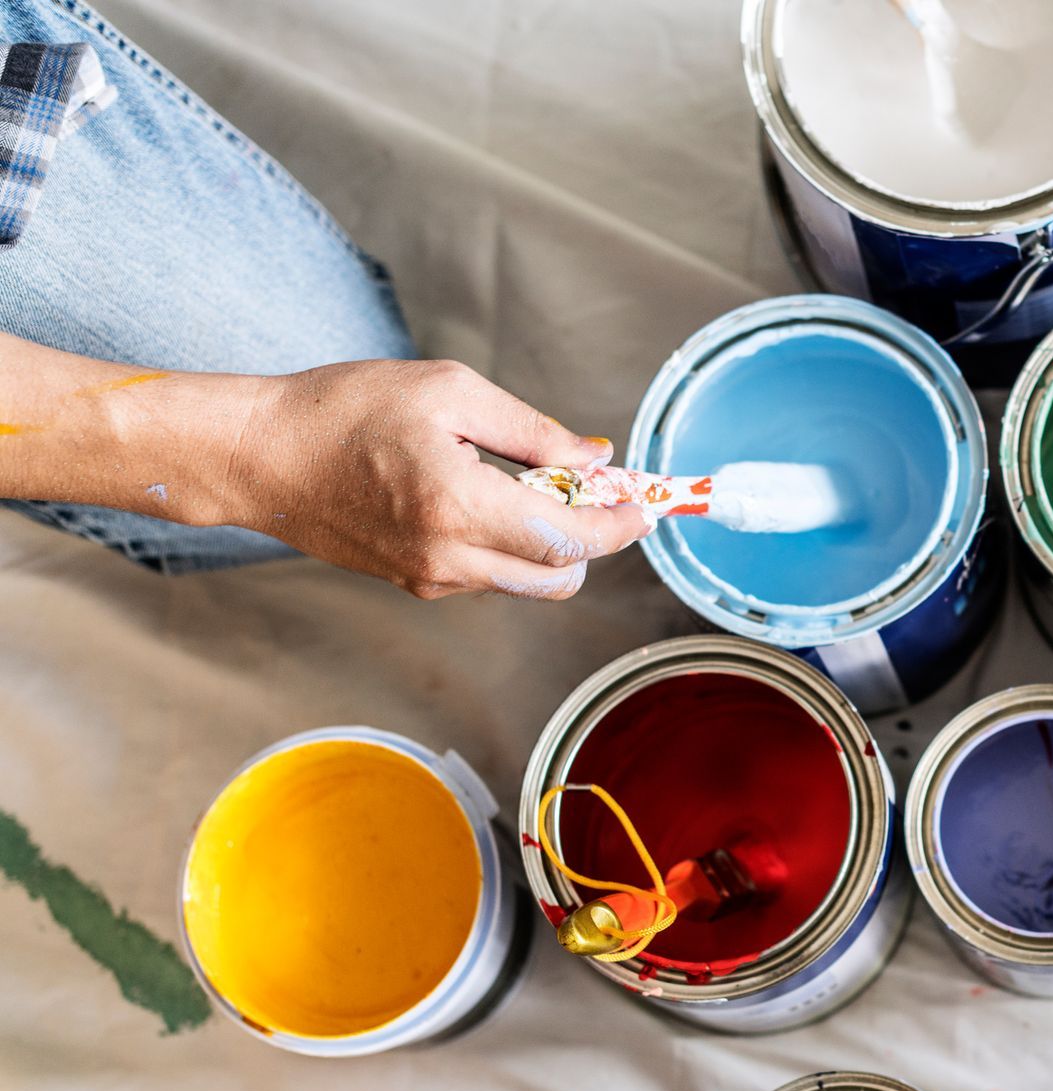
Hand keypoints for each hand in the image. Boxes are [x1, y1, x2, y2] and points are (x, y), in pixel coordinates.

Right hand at [232, 360, 655, 598]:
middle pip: (559, 578)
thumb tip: (595, 458)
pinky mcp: (414, 582)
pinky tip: (489, 496)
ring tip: (531, 481)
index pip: (570, 540)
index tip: (642, 503)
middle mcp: (448, 558)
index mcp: (461, 507)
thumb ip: (533, 431)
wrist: (258, 455)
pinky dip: (510, 545)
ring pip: (525, 580)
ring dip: (549, 541)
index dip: (618, 525)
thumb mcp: (450, 392)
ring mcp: (429, 579)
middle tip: (591, 487)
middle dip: (591, 539)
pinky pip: (487, 574)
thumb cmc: (343, 409)